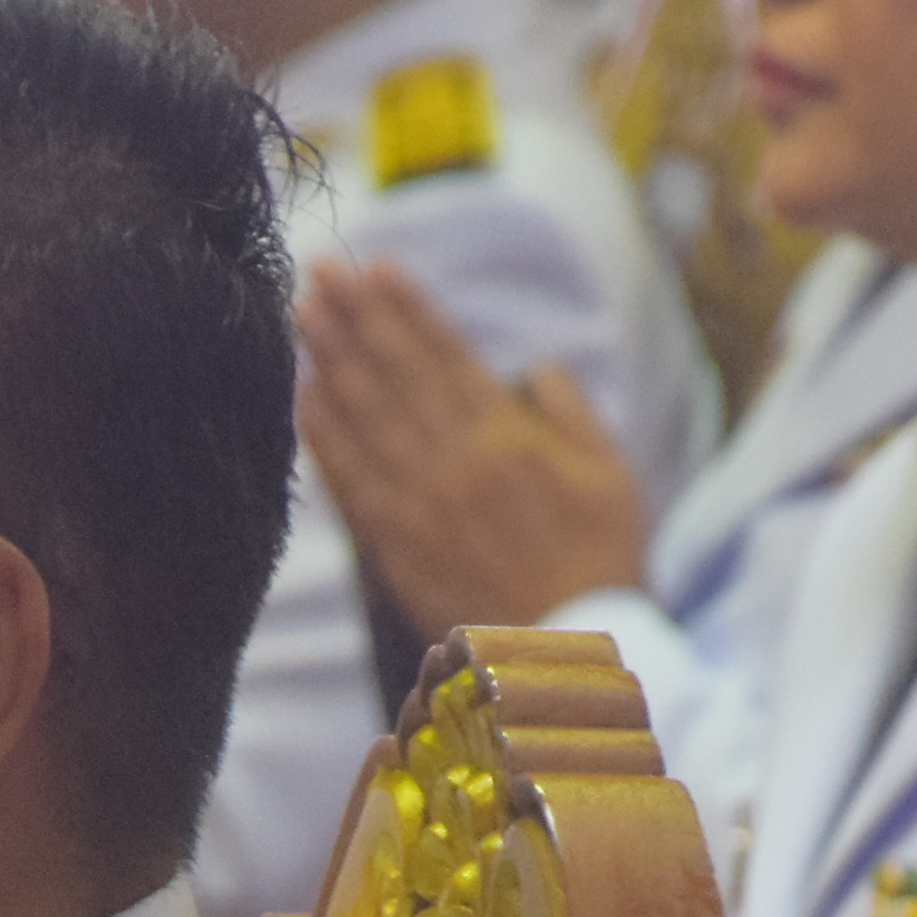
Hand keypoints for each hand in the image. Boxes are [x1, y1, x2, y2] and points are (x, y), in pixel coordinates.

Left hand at [296, 258, 650, 645]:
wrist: (565, 649)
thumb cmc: (603, 561)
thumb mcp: (613, 476)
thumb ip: (572, 415)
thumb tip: (537, 366)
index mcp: (509, 438)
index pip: (446, 357)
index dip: (409, 309)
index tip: (378, 267)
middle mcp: (456, 463)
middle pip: (395, 376)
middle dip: (357, 318)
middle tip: (320, 271)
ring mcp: (419, 505)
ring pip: (365, 419)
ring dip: (330, 361)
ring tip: (303, 314)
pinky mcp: (395, 548)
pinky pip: (350, 484)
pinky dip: (325, 438)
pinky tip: (304, 398)